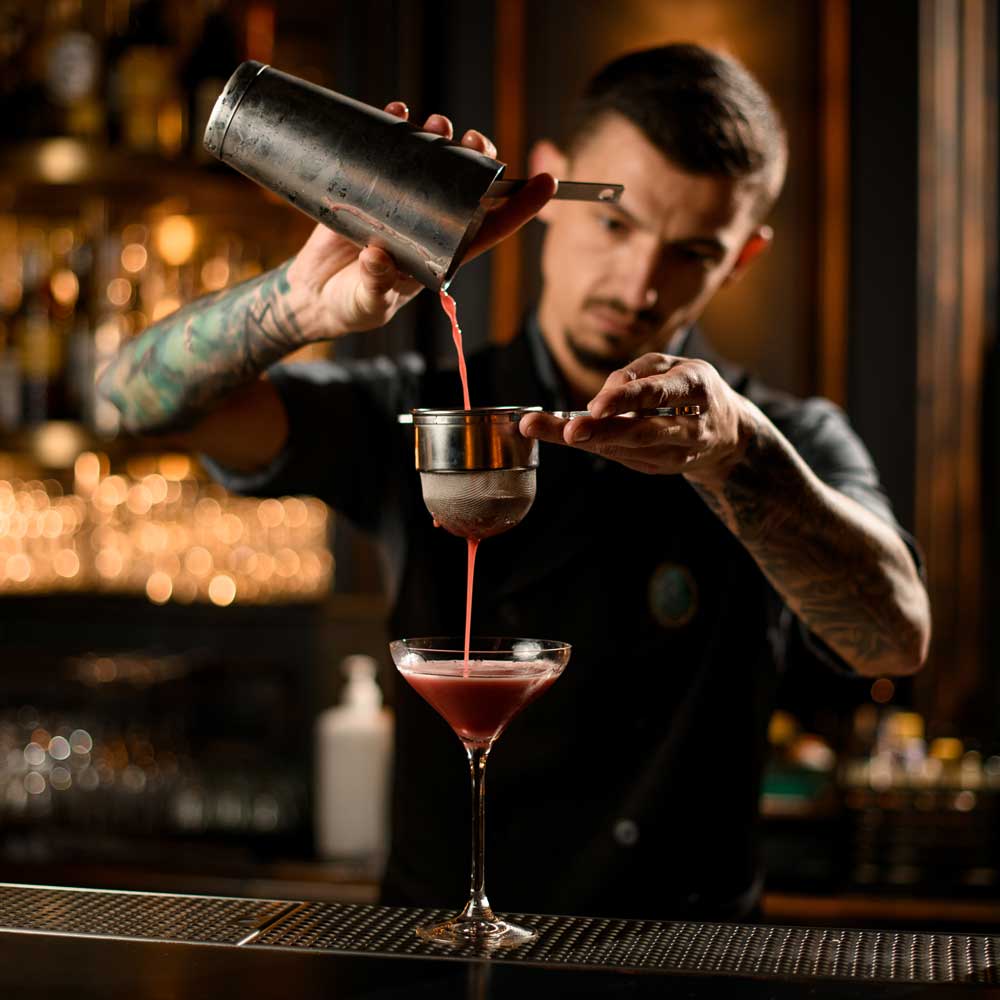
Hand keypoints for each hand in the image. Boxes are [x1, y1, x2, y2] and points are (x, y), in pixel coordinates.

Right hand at [287, 102, 555, 338]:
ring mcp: (402, 204)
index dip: (521, 207)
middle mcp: (429, 225)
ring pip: (434, 164)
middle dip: (478, 160)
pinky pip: (389, 153)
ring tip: (438, 123)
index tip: (548, 182)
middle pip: (467, 187)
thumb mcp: (367, 301)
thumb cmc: (353, 305)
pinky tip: (397, 112)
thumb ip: (376, 283)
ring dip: (441, 138)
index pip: (490, 229)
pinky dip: (395, 130)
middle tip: (473, 141)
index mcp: (442, 256)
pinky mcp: (370, 188)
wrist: (314, 295)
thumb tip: (378, 256)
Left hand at [519, 353, 756, 482]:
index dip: (626, 400)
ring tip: (558, 433)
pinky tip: (568, 438)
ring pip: (632, 450)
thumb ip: (638, 373)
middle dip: (603, 431)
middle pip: (642, 431)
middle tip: (568, 430)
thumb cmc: (691, 389)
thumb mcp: (673, 366)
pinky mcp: (664, 468)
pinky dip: (598, 447)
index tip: (595, 406)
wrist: (730, 433)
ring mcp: (679, 453)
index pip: (658, 393)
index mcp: (695, 387)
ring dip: (592, 443)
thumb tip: (604, 393)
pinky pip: (627, 457)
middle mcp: (691, 425)